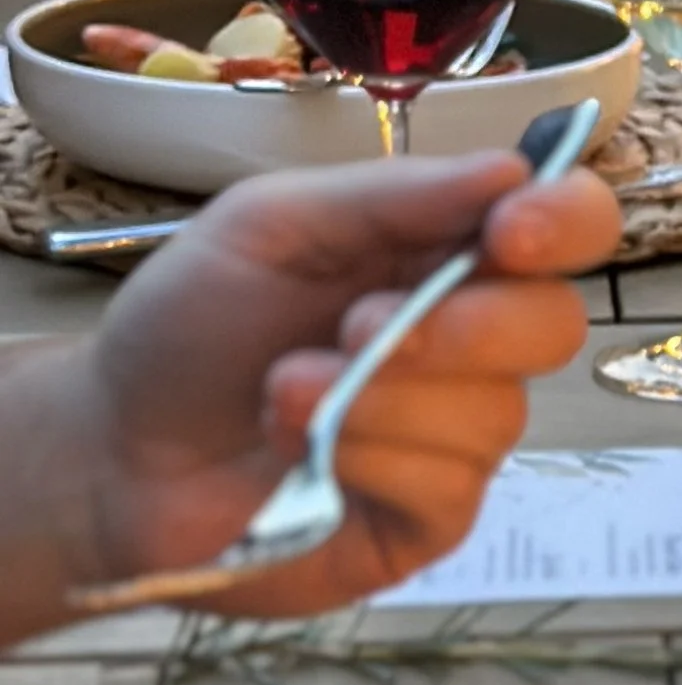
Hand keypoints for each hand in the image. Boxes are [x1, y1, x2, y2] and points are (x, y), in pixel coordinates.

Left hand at [36, 150, 618, 627]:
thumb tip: (511, 168)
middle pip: (555, 323)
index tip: (511, 231)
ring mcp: (456, 435)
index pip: (565, 225)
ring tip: (282, 392)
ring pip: (495, 411)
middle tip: (362, 328)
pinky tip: (302, 448)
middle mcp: (471, 342)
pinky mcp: (430, 516)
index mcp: (444, 253)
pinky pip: (450, 481)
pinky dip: (370, 455)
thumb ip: (390, 196)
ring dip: (381, 396)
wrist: (112, 451)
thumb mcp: (270, 226)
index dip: (565, 220)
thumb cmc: (189, 328)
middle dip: (468, 325)